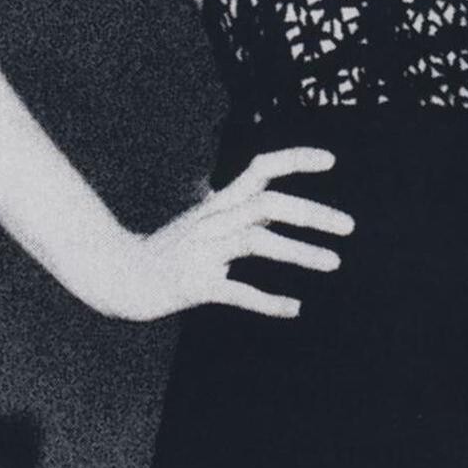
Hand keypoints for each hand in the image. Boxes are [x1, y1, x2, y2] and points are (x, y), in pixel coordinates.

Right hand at [95, 148, 352, 320]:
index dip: (295, 159)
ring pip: (256, 241)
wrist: (118, 276)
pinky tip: (294, 308)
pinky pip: (236, 291)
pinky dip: (268, 300)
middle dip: (312, 213)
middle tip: (349, 227)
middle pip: (267, 204)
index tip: (332, 161)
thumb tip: (275, 205)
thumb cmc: (166, 251)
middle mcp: (212, 221)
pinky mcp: (194, 285)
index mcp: (218, 205)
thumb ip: (238, 212)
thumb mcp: (203, 223)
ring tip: (333, 263)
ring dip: (299, 251)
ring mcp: (202, 252)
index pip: (259, 169)